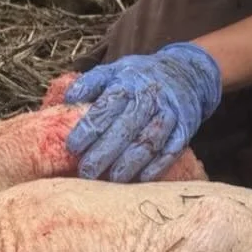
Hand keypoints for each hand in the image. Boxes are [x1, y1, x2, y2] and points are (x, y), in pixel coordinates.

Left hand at [63, 42, 222, 182]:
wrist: (186, 73)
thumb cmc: (139, 77)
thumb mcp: (114, 70)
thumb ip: (89, 84)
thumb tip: (65, 100)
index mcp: (127, 81)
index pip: (106, 106)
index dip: (89, 127)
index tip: (72, 147)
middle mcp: (149, 97)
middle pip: (126, 127)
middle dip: (105, 151)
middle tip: (86, 172)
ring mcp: (169, 113)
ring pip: (149, 141)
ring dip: (130, 163)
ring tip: (111, 180)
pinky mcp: (185, 129)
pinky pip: (172, 149)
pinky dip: (158, 166)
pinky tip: (142, 179)